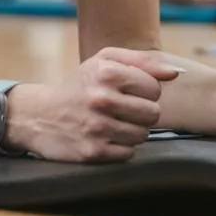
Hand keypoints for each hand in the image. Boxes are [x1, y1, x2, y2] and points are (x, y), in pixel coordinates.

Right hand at [5, 47, 182, 162]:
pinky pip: (128, 153)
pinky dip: (121, 148)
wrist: (40, 115)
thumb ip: (142, 62)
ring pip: (142, 135)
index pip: (155, 88)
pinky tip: (105, 137)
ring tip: (113, 123)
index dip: (145, 92)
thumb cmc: (79, 85)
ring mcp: (97, 127)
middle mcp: (102, 99)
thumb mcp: (104, 62)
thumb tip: (175, 73)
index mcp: (107, 72)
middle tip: (124, 110)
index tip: (129, 93)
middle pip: (153, 114)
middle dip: (142, 113)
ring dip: (132, 131)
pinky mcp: (93, 151)